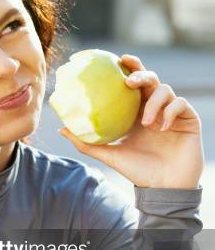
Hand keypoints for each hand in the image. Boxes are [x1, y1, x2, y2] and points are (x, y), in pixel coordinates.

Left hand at [58, 54, 203, 188]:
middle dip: (141, 73)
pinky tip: (163, 127)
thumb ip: (86, 143)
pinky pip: (181, 104)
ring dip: (154, 102)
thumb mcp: (109, 155)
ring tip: (145, 121)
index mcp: (136, 112)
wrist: (164, 189)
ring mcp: (172, 113)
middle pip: (150, 79)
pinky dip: (170, 112)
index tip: (118, 59)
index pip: (133, 84)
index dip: (129, 67)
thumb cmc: (138, 172)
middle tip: (129, 80)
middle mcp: (154, 109)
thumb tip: (61, 129)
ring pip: (166, 89)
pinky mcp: (189, 119)